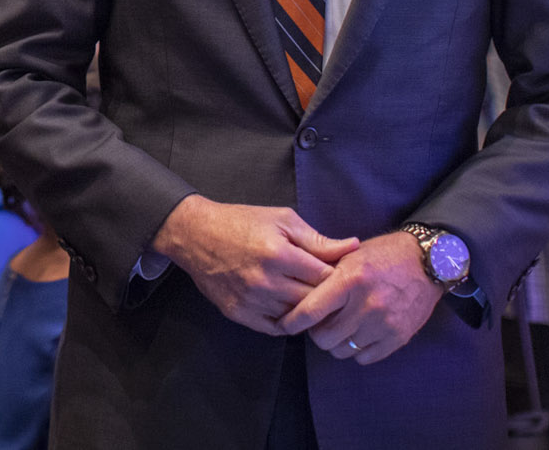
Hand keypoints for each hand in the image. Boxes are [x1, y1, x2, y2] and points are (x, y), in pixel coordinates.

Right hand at [151, 195, 357, 334]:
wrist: (196, 235)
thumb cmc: (242, 222)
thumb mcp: (282, 220)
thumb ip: (317, 239)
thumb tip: (353, 247)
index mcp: (278, 254)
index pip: (325, 277)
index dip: (337, 276)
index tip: (339, 274)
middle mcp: (265, 281)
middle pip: (313, 300)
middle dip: (325, 296)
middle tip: (330, 290)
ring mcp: (251, 300)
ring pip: (296, 318)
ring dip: (306, 310)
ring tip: (311, 299)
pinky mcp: (239, 313)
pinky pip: (275, 328)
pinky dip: (287, 321)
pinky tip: (289, 307)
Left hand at [277, 231, 443, 362]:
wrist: (427, 263)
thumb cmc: (383, 255)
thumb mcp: (350, 255)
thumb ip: (324, 272)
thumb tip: (295, 289)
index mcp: (349, 280)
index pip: (311, 310)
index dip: (292, 321)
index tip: (284, 324)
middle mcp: (366, 304)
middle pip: (324, 337)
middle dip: (316, 332)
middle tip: (320, 322)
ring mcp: (383, 324)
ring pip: (342, 351)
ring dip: (336, 342)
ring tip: (341, 327)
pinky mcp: (398, 337)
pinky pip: (364, 358)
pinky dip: (356, 351)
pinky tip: (358, 334)